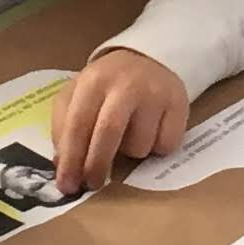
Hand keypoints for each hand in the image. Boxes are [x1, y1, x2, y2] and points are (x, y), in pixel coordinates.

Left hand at [53, 49, 191, 193]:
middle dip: (97, 165)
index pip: (78, 124)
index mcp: (93, 81)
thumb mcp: (78, 95)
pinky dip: (156, 149)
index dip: (71, 159)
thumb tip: (63, 165)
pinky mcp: (179, 104)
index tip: (66, 185)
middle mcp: (125, 84)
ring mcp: (155, 94)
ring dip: (131, 153)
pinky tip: (152, 131)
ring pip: (140, 146)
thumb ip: (64, 126)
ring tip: (130, 136)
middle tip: (92, 185)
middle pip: (109, 133)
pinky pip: (165, 146)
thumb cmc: (107, 85)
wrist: (149, 59)